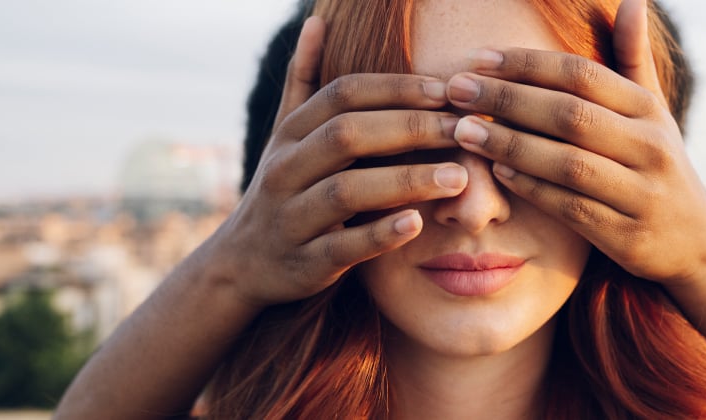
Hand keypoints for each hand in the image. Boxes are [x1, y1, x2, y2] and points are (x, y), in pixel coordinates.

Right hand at [206, 17, 465, 307]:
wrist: (240, 264)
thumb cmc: (283, 191)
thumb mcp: (285, 135)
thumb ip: (303, 81)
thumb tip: (317, 22)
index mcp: (290, 133)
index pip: (343, 95)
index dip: (396, 89)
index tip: (446, 90)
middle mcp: (285, 169)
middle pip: (347, 135)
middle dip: (410, 129)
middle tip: (464, 130)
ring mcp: (291, 217)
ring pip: (346, 191)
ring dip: (405, 181)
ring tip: (458, 177)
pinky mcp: (303, 262)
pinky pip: (342, 247)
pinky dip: (379, 235)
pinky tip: (417, 224)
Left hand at [444, 1, 705, 285]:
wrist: (697, 243)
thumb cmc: (658, 168)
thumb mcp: (655, 114)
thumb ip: (634, 60)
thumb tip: (633, 1)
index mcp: (649, 111)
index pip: (582, 76)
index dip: (527, 65)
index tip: (478, 59)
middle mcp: (649, 148)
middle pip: (569, 115)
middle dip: (507, 100)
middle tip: (456, 90)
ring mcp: (640, 193)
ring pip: (567, 163)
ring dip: (510, 145)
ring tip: (464, 131)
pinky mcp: (626, 235)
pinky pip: (571, 207)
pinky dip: (532, 189)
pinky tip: (497, 173)